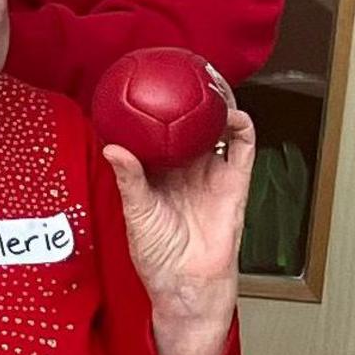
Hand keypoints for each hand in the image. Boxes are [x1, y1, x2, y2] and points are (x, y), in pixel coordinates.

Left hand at [102, 105, 254, 354]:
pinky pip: (242, 150)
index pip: (155, 132)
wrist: (187, 283)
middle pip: (189, 124)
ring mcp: (211, 173)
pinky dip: (241, 129)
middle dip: (187, 98)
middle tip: (180, 70)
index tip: (142, 83)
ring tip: (209, 81)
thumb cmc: (157, 254)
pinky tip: (232, 113)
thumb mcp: (137, 213)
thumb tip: (112, 148)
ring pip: (217, 130)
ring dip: (216, 105)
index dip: (152, 109)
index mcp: (158, 173)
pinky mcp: (235, 183)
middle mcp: (185, 168)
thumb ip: (130, 179)